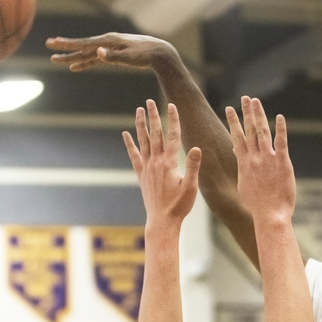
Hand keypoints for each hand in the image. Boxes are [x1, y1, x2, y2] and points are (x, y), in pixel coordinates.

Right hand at [46, 32, 177, 71]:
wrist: (158, 52)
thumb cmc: (145, 55)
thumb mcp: (130, 57)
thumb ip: (113, 56)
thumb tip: (97, 53)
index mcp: (108, 41)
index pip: (84, 43)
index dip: (68, 44)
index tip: (53, 43)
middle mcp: (106, 42)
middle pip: (82, 46)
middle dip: (65, 48)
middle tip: (49, 47)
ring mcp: (109, 48)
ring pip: (86, 53)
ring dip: (72, 56)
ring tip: (57, 59)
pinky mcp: (113, 54)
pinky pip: (95, 59)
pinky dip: (85, 62)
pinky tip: (77, 67)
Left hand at [123, 99, 200, 225]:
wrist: (162, 221)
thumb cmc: (180, 206)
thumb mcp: (191, 187)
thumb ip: (193, 166)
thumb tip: (196, 148)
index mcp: (170, 163)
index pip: (172, 136)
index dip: (173, 119)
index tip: (172, 105)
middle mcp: (156, 162)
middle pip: (154, 134)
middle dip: (153, 116)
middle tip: (150, 100)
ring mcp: (147, 168)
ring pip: (143, 141)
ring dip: (141, 124)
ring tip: (139, 110)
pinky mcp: (141, 175)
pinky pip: (134, 156)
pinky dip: (129, 144)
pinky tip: (125, 134)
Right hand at [226, 96, 295, 222]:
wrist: (270, 215)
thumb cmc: (256, 204)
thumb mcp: (244, 184)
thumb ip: (242, 167)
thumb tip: (239, 154)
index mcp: (244, 163)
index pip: (237, 137)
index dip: (233, 122)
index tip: (229, 108)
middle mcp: (254, 158)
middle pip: (249, 130)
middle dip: (246, 112)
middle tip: (245, 98)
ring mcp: (268, 159)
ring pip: (262, 132)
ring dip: (259, 115)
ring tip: (256, 101)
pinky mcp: (283, 163)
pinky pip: (281, 142)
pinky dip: (280, 129)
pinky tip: (279, 117)